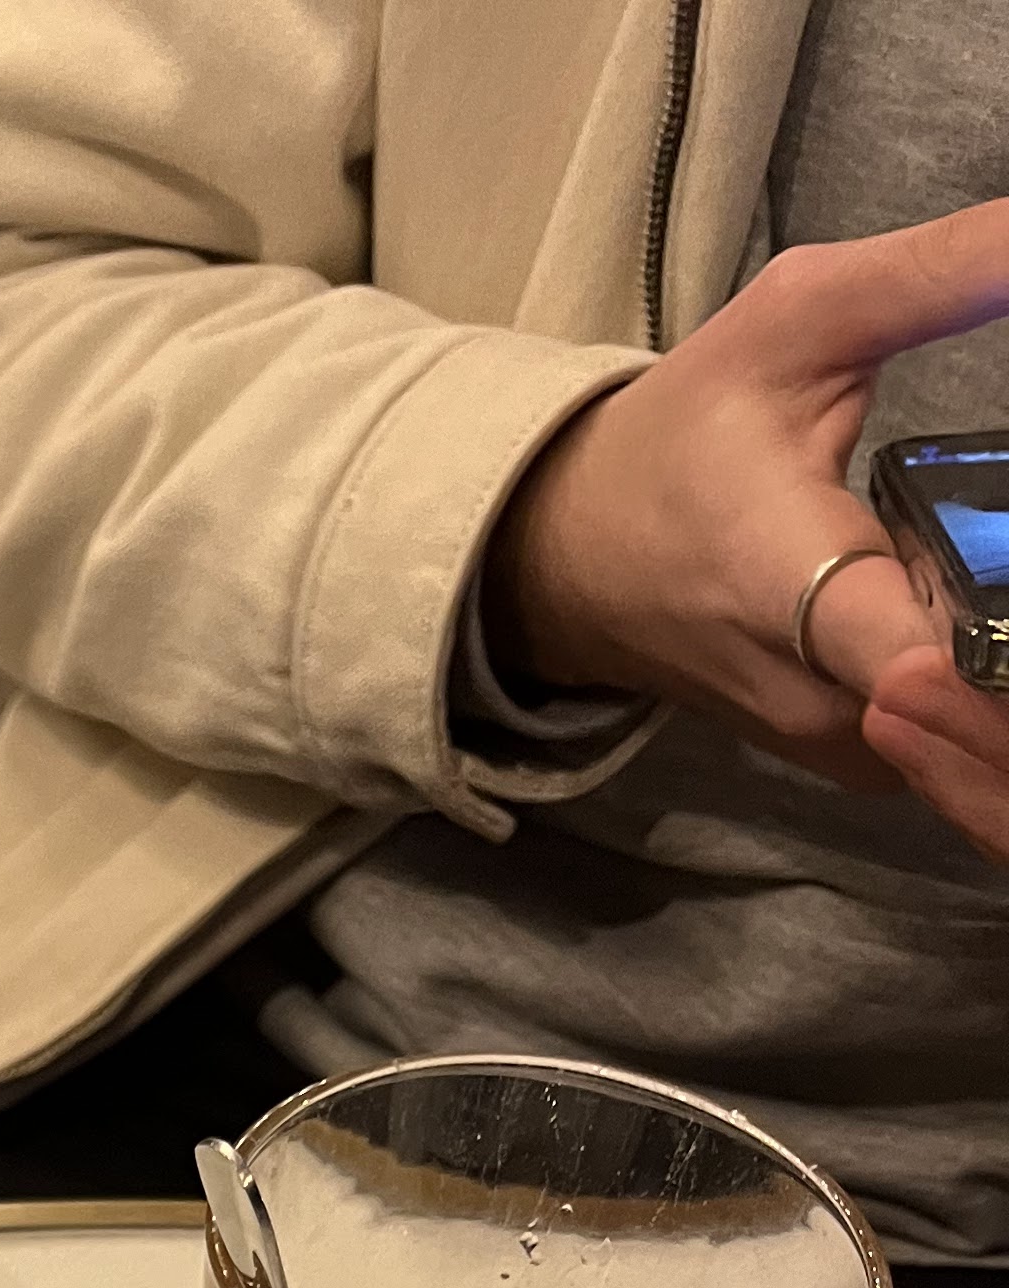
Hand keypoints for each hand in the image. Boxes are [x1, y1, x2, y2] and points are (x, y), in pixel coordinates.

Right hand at [489, 196, 1008, 861]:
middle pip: (983, 716)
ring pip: (978, 739)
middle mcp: (828, 703)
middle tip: (999, 542)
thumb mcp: (804, 320)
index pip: (915, 673)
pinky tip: (984, 622)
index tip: (989, 642)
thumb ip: (944, 273)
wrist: (572, 564)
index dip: (975, 680)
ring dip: (1002, 665)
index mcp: (795, 594)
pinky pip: (962, 746)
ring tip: (991, 571)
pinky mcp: (868, 765)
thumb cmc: (685, 436)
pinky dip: (985, 694)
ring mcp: (852, 751)